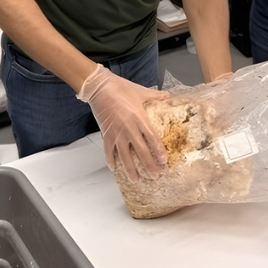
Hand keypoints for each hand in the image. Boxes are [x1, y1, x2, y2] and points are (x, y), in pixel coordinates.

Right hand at [77, 65, 168, 181]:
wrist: (99, 87)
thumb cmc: (120, 88)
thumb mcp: (140, 91)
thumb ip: (155, 96)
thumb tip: (167, 95)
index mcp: (140, 118)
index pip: (152, 138)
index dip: (158, 151)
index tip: (164, 162)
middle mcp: (129, 128)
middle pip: (141, 151)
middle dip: (149, 166)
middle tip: (155, 176)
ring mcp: (117, 133)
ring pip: (124, 156)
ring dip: (130, 169)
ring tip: (135, 180)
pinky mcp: (106, 133)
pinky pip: (108, 151)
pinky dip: (110, 160)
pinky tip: (114, 169)